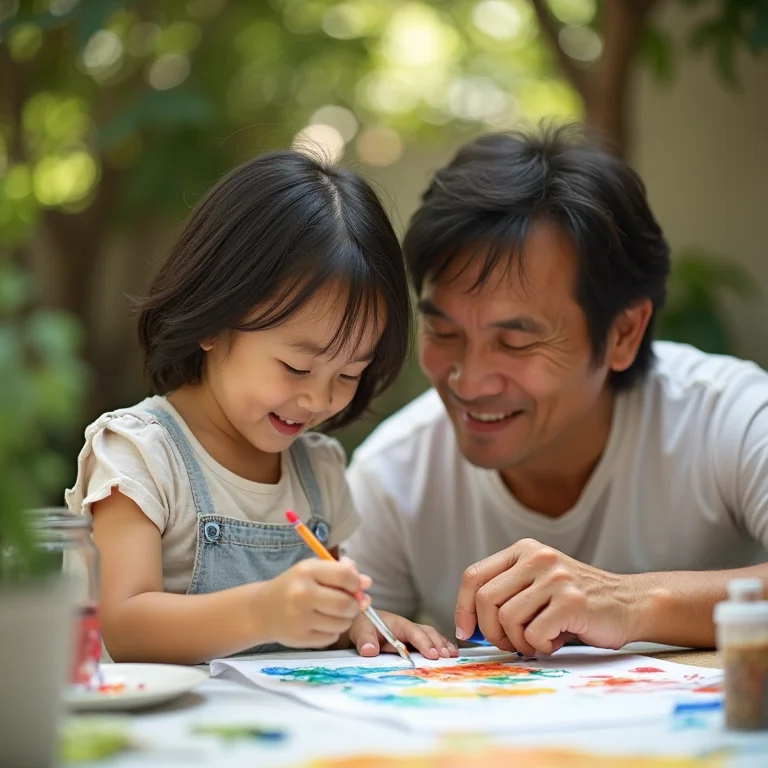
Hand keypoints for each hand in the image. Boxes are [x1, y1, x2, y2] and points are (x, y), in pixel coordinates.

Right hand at [261, 558, 370, 647]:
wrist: (263, 609)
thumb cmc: (295, 585)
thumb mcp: (313, 570)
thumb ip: (341, 572)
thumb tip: (367, 583)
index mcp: (307, 572)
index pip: (345, 576)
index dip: (357, 582)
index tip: (355, 586)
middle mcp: (302, 594)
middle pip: (346, 604)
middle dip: (354, 605)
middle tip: (350, 603)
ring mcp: (300, 619)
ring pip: (342, 623)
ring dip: (345, 619)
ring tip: (334, 612)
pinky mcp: (300, 639)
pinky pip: (332, 637)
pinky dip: (333, 631)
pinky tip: (321, 623)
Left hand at [350, 611, 457, 660]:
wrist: (362, 624)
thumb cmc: (363, 627)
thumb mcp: (360, 631)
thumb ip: (365, 640)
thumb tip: (370, 650)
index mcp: (397, 623)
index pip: (414, 632)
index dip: (424, 643)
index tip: (433, 655)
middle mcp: (408, 627)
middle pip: (427, 632)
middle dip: (438, 644)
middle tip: (447, 657)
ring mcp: (413, 633)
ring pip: (432, 636)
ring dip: (443, 644)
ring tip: (454, 656)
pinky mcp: (415, 640)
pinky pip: (431, 641)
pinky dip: (442, 646)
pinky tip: (451, 654)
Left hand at [454, 539, 636, 655]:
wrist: (630, 603)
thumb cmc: (577, 602)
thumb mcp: (538, 583)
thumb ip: (506, 594)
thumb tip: (469, 626)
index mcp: (524, 550)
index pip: (474, 576)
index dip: (462, 607)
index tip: (465, 631)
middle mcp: (537, 558)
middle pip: (486, 600)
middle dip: (491, 631)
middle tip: (509, 643)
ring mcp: (555, 578)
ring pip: (507, 618)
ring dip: (519, 641)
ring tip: (540, 639)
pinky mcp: (571, 601)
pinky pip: (534, 635)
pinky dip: (541, 646)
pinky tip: (558, 640)